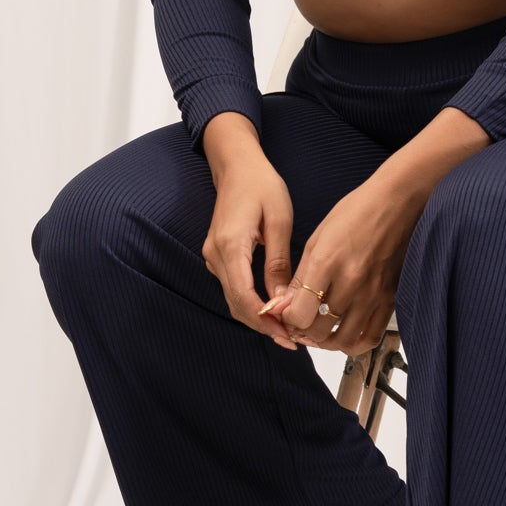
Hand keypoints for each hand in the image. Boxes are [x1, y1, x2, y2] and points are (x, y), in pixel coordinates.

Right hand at [198, 136, 304, 351]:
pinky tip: (272, 309)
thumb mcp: (279, 220)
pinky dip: (251, 303)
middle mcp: (216, 255)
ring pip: (234, 299)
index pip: (243, 297)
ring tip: (286, 329)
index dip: (265, 322)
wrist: (237, 165)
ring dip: (258, 317)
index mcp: (230, 246)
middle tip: (291, 341)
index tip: (287, 335)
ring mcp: (214, 256)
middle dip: (263, 326)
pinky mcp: (219, 256)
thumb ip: (279, 261)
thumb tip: (282, 299)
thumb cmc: (261, 185)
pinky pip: (234, 287)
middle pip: (236, 305)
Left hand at [256, 173, 423, 359]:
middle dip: (303, 332)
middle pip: (318, 331)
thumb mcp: (318, 238)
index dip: (287, 319)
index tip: (286, 313)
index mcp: (327, 262)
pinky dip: (354, 344)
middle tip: (300, 323)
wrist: (397, 203)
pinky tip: (344, 335)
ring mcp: (373, 293)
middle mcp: (351, 282)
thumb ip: (300, 276)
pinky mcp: (390, 298)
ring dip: (326, 342)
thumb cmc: (357, 212)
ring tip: (320, 332)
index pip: (299, 314)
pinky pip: (371, 337)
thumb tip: (284, 304)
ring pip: (343, 341)